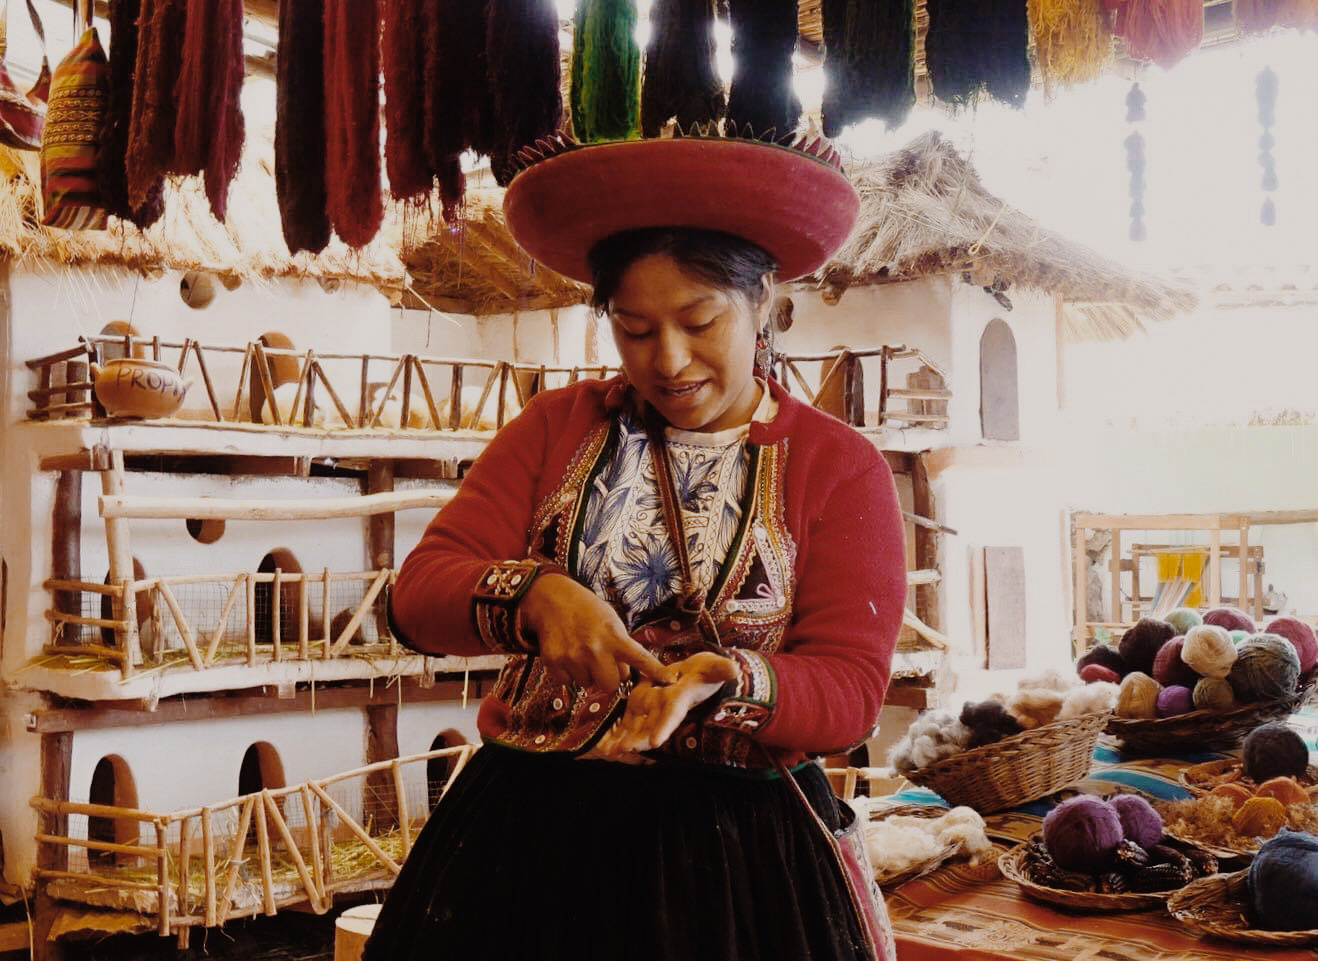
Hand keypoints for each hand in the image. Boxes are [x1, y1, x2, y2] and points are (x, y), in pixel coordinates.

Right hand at [519, 573, 673, 690]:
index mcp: (614, 635)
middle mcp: (595, 648)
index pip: (640, 658)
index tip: (670, 681)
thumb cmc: (587, 611)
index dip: (655, 671)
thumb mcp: (610, 621)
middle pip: (611, 685)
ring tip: (581, 651)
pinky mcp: (554, 662)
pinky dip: (568, 673)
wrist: (552, 599)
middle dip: (608, 677)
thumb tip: (626, 676)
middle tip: (602, 661)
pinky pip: (568, 683)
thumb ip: (621, 647)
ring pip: (588, 684)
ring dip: (587, 673)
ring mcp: (573, 656)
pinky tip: (567, 654)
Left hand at [593, 652, 740, 755]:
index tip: (655, 741)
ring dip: (624, 740)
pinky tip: (603, 746)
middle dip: (638, 740)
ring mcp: (651, 711)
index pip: (672, 715)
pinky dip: (616, 734)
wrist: (694, 675)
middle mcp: (664, 710)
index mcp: (680, 700)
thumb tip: (735, 669)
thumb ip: (721, 668)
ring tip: (608, 751)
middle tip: (624, 750)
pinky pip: (626, 723)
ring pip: (636, 728)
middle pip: (651, 727)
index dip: (664, 727)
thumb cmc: (705, 672)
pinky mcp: (640, 707)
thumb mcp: (714, 667)